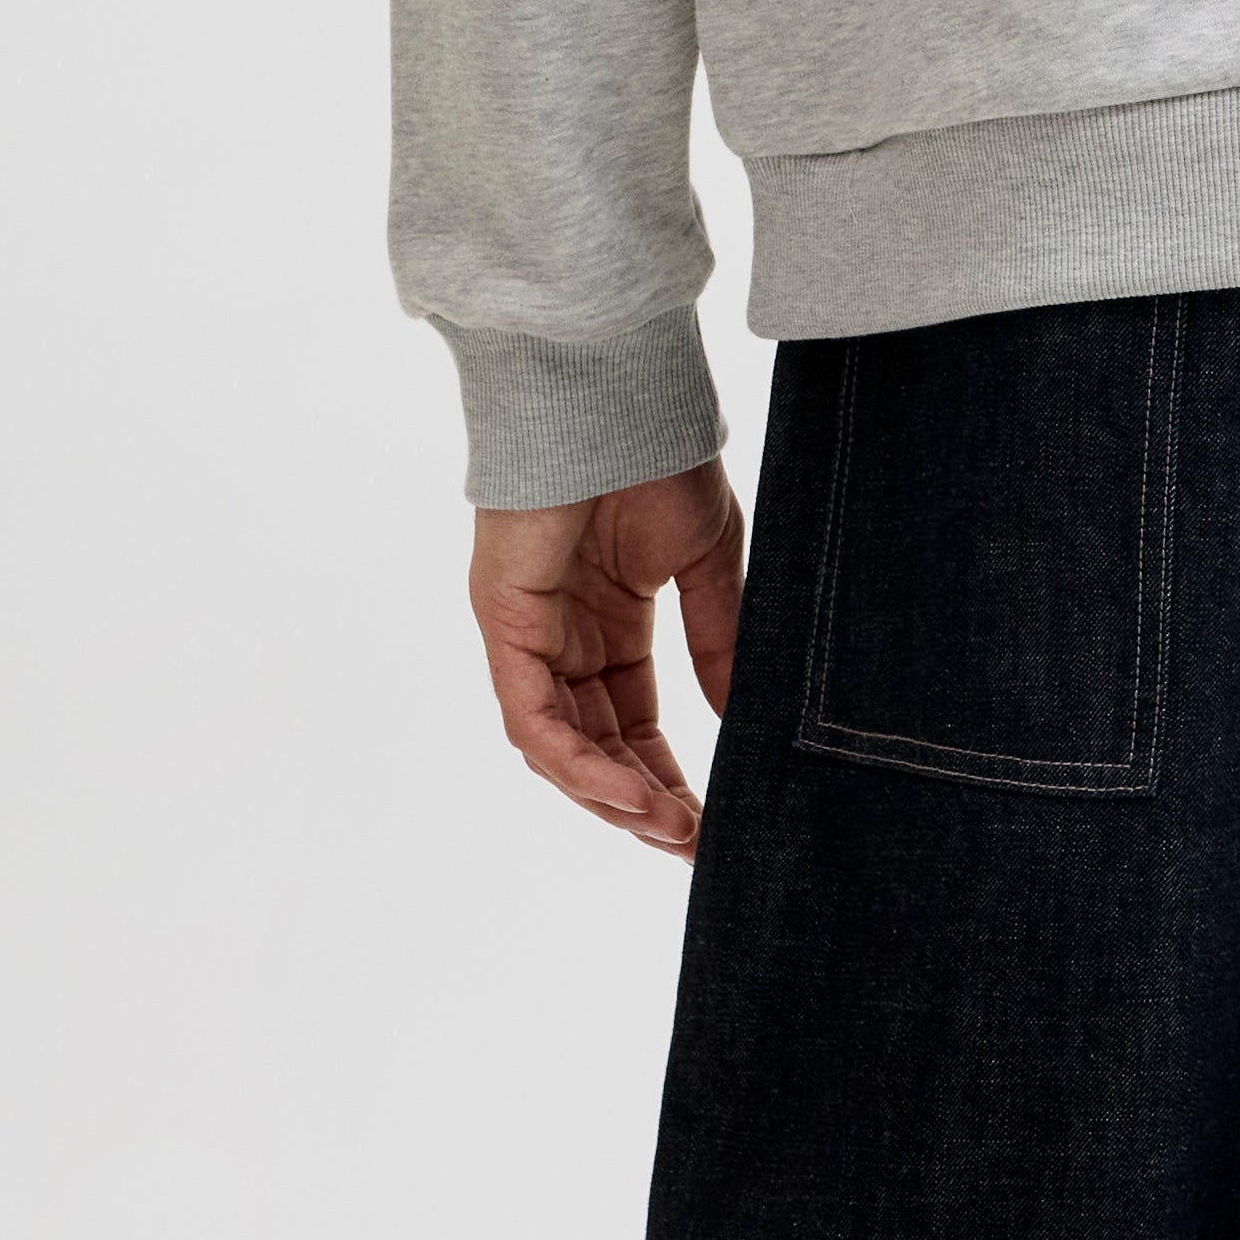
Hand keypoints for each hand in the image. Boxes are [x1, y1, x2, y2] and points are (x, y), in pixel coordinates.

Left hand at [468, 466, 744, 853]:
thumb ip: (718, 641)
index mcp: (606, 623)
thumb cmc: (657, 456)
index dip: (668, 778)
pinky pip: (532, 719)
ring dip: (613, 798)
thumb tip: (736, 720)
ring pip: (557, 748)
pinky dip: (578, 764)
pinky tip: (631, 794)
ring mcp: (525, 633)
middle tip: (696, 849)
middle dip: (643, 805)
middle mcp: (559, 637)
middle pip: (593, 749)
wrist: (614, 390)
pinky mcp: (503, 622)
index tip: (712, 826)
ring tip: (673, 832)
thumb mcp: (705, 563)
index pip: (631, 725)